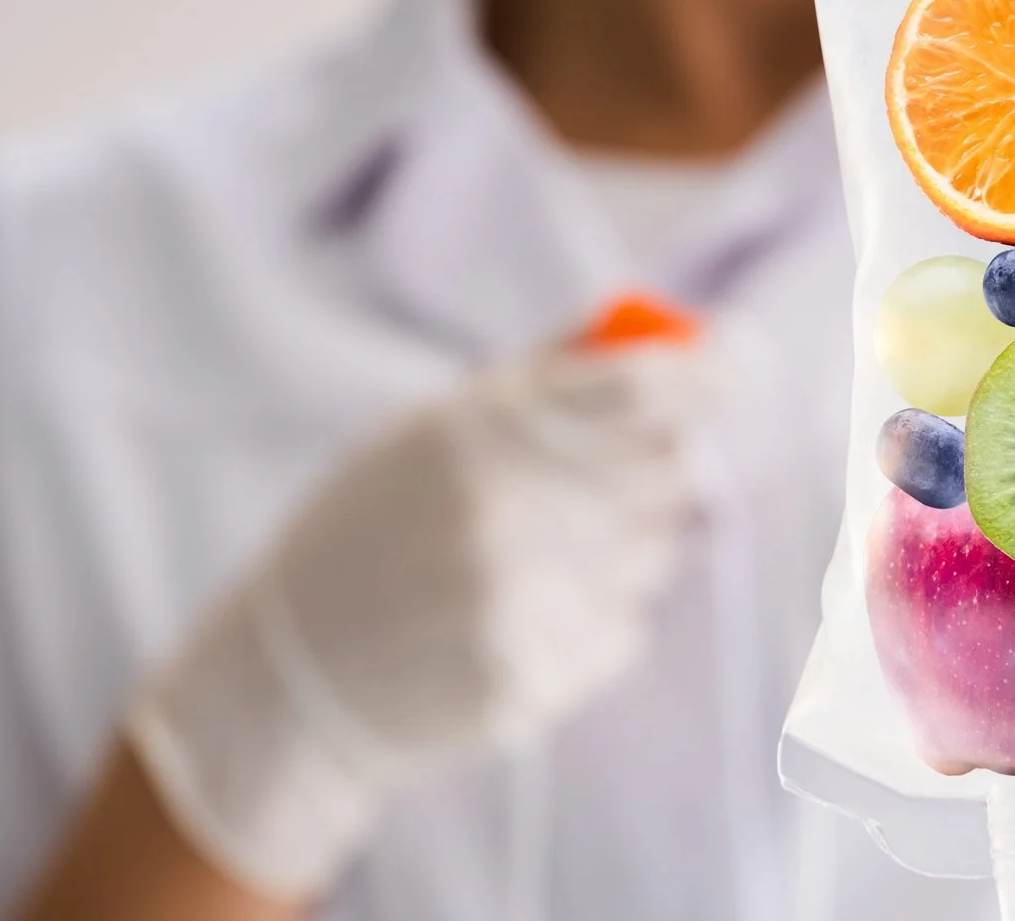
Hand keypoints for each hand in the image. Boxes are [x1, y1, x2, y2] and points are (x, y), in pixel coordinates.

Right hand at [124, 344, 723, 898]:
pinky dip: (595, 619)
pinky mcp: (533, 678)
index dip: (701, 377)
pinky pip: (624, 628)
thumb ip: (549, 379)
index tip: (726, 373)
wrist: (287, 680)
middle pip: (666, 471)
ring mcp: (520, 602)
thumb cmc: (368, 532)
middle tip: (606, 479)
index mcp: (475, 434)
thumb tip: (672, 334)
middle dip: (660, 466)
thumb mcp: (429, 430)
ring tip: (535, 558)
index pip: (638, 390)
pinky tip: (520, 619)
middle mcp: (505, 513)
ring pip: (654, 554)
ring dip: (626, 547)